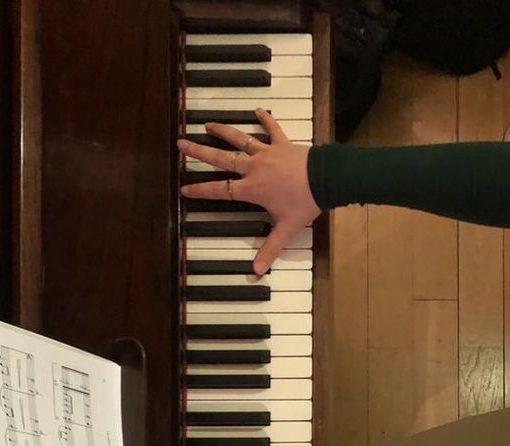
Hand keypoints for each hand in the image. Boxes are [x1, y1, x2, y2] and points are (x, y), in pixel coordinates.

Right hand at [178, 108, 320, 275]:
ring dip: (223, 131)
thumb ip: (270, 249)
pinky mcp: (282, 144)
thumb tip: (256, 271)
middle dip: (199, 152)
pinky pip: (271, 128)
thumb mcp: (286, 229)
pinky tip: (256, 109)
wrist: (328, 178)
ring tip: (207, 124)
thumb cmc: (305, 203)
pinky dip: (264, 118)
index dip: (201, 190)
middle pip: (221, 159)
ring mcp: (267, 153)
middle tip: (181, 144)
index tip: (184, 188)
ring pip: (239, 140)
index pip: (220, 190)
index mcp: (251, 189)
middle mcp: (254, 168)